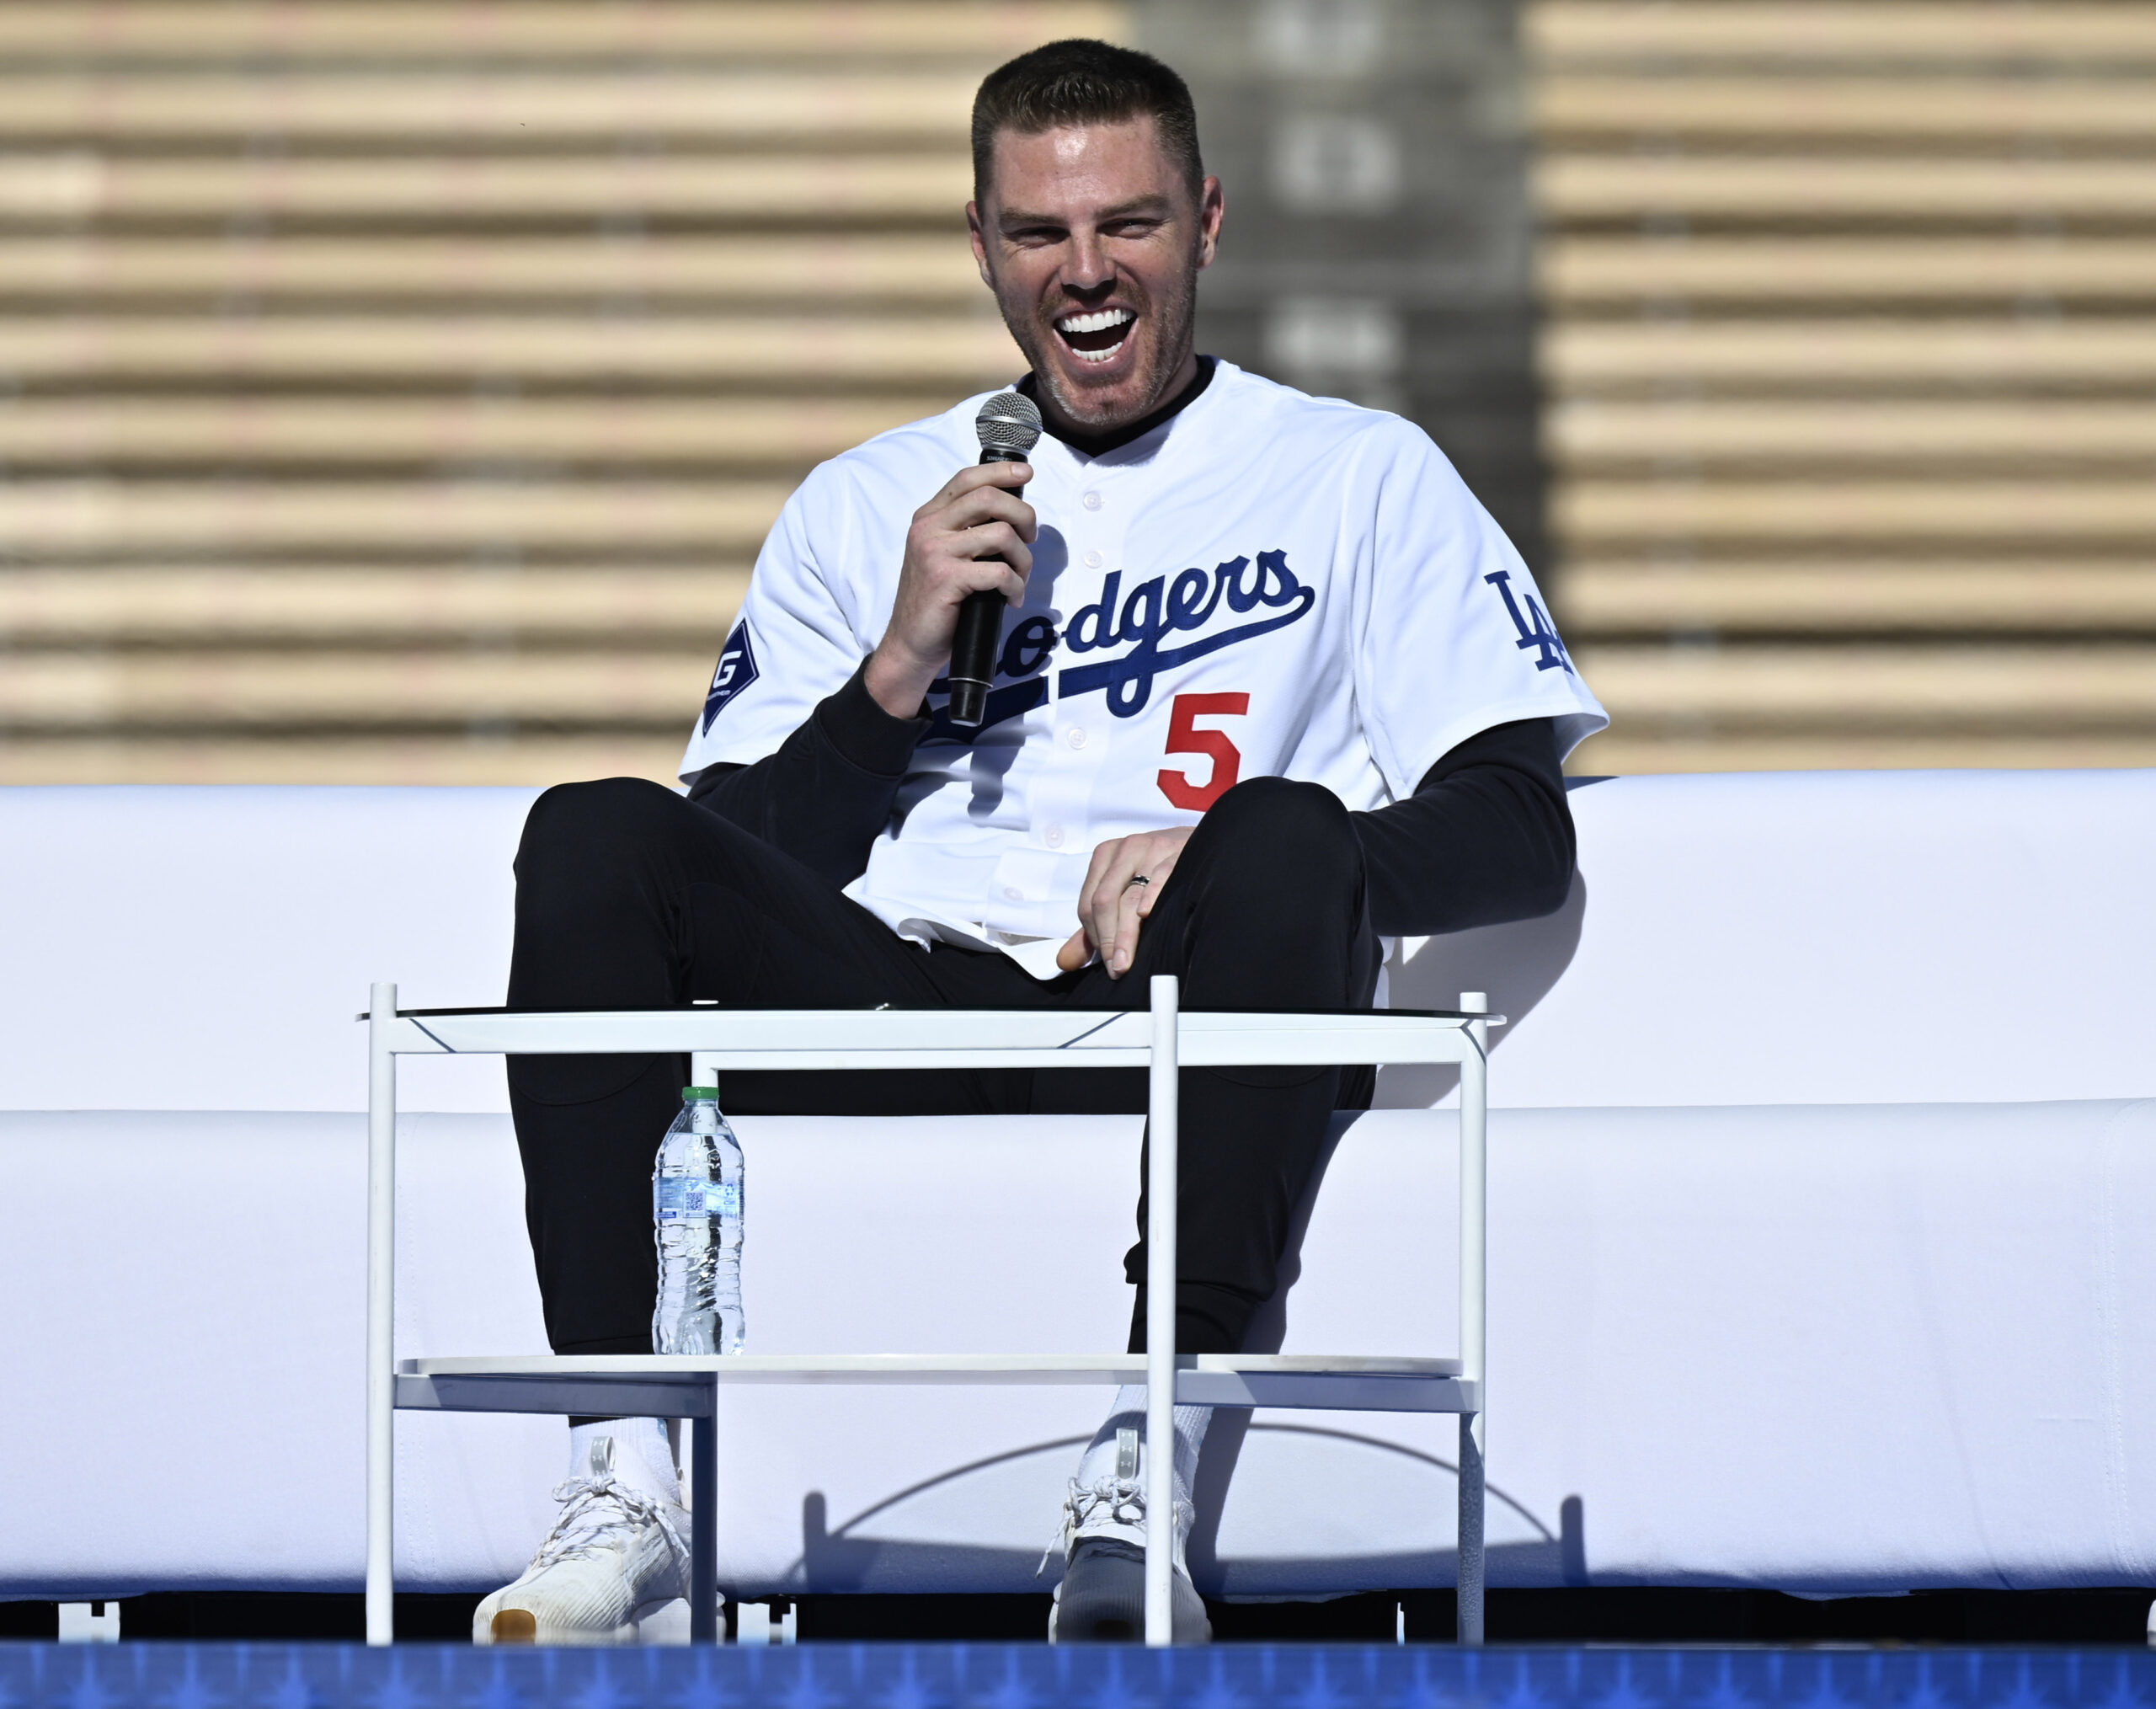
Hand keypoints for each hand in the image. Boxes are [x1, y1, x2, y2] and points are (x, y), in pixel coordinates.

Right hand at [864, 461, 1034, 717]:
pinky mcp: (946, 579)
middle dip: (1023, 515)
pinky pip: (999, 571)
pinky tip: (1011, 598)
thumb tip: (1011, 513)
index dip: (1000, 471)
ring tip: (1018, 578)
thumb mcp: (945, 555)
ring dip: (1022, 559)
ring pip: (1001, 535)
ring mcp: (934, 552)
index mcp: (928, 518)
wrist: (911, 643)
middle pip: (989, 498)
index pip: (967, 479)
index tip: (1025, 473)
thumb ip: (967, 530)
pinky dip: (1014, 586)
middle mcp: (928, 529)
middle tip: (1030, 538)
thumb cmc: (937, 601)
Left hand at [1057, 826, 1193, 978]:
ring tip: (1125, 963)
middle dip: (1107, 940)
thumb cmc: (1154, 871)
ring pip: (1130, 896)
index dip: (1093, 937)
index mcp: (1104, 857)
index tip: (1107, 962)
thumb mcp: (1120, 891)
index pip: (1087, 904)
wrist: (1197, 844)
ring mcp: (1151, 850)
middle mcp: (1124, 850)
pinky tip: (1146, 915)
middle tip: (1115, 969)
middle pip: (1104, 901)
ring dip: (1125, 935)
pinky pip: (1161, 876)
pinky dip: (1151, 897)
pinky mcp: (1177, 853)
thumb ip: (1091, 929)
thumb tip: (1066, 961)